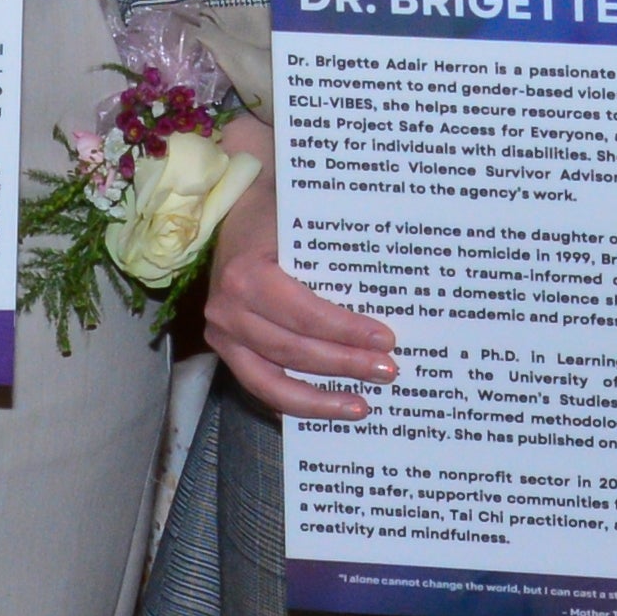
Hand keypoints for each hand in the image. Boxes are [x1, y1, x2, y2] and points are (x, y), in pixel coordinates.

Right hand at [194, 116, 398, 418]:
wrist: (235, 206)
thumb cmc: (277, 212)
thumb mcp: (303, 221)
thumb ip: (337, 255)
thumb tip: (394, 289)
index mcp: (246, 275)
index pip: (305, 314)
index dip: (346, 332)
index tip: (387, 340)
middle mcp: (227, 310)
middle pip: (292, 351)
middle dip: (344, 365)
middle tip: (388, 371)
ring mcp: (222, 333)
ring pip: (271, 381)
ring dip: (319, 399)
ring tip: (361, 406)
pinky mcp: (225, 347)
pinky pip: (259, 385)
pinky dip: (292, 403)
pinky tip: (326, 409)